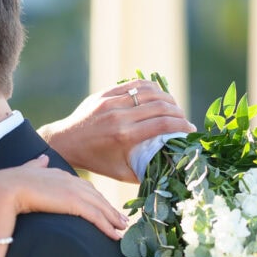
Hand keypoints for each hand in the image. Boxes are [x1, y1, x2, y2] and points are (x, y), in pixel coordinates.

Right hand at [0, 156, 129, 240]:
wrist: (4, 188)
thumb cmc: (8, 182)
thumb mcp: (26, 170)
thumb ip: (36, 165)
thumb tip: (42, 159)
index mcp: (59, 173)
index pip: (84, 187)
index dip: (96, 198)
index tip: (105, 207)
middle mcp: (70, 180)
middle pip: (96, 196)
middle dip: (110, 209)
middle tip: (122, 221)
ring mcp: (73, 191)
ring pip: (100, 207)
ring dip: (113, 220)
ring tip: (123, 230)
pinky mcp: (73, 203)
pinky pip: (95, 217)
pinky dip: (107, 226)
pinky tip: (115, 236)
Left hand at [38, 80, 193, 181]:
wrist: (65, 142)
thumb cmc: (95, 160)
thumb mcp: (120, 172)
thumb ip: (145, 171)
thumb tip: (170, 170)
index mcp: (124, 136)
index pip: (163, 124)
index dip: (182, 125)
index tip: (190, 130)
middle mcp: (119, 116)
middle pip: (160, 106)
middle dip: (178, 111)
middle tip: (184, 119)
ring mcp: (111, 101)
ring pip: (149, 91)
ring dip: (167, 98)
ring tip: (174, 107)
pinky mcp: (105, 93)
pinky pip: (134, 84)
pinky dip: (151, 88)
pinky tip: (158, 95)